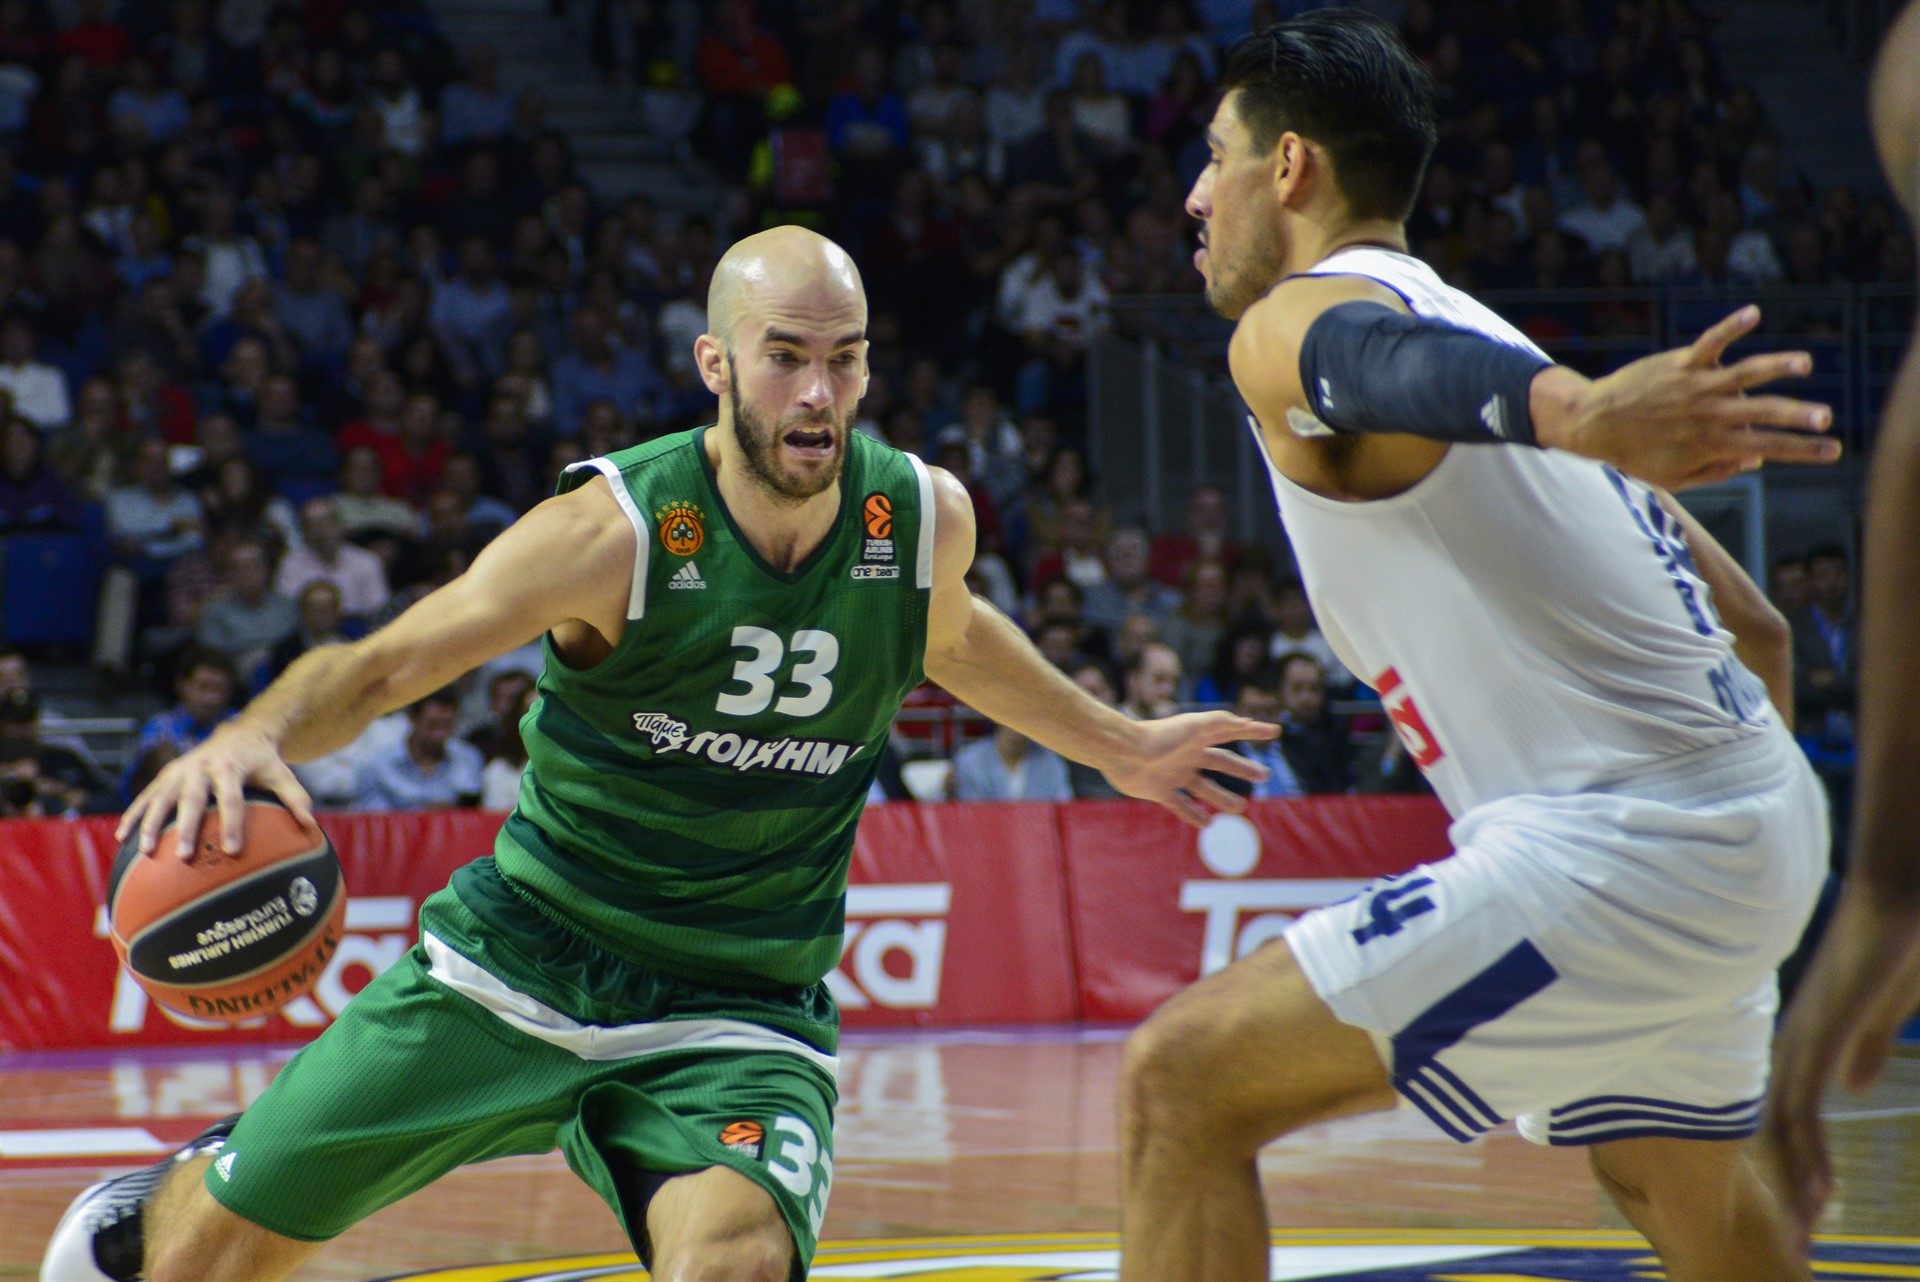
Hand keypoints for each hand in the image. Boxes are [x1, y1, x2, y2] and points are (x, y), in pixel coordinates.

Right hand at [118, 723, 316, 857]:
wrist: (237, 732)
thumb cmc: (262, 761)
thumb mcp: (281, 774)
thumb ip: (296, 798)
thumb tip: (311, 826)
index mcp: (231, 766)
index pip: (232, 798)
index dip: (232, 824)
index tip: (232, 851)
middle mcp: (201, 766)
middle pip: (192, 798)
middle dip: (188, 827)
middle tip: (185, 855)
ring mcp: (179, 770)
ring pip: (161, 797)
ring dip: (151, 823)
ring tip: (146, 851)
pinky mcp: (165, 775)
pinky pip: (145, 796)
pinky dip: (133, 815)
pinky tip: (122, 838)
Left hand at [1101, 711, 1278, 827]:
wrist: (1122, 753)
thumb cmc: (1159, 736)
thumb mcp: (1195, 726)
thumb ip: (1221, 722)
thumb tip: (1248, 721)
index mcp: (1198, 736)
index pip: (1232, 731)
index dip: (1253, 731)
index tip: (1274, 732)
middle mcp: (1188, 754)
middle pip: (1222, 762)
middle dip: (1243, 769)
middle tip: (1264, 775)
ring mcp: (1174, 773)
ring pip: (1204, 788)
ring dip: (1222, 797)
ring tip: (1240, 807)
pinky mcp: (1159, 791)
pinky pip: (1180, 805)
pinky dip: (1194, 816)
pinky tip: (1208, 824)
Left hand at [1533, 306, 1839, 488]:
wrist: (1593, 423)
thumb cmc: (1636, 453)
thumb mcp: (1674, 476)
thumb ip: (1716, 471)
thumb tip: (1756, 458)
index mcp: (1710, 444)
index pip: (1765, 448)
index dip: (1801, 450)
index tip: (1832, 450)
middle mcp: (1706, 415)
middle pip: (1760, 414)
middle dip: (1796, 416)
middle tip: (1826, 417)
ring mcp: (1695, 386)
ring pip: (1742, 375)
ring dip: (1775, 367)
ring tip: (1804, 363)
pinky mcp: (1680, 362)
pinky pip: (1710, 342)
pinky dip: (1730, 326)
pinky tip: (1753, 313)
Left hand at [1759, 887, 1919, 1241]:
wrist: (1896, 898)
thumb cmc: (1893, 946)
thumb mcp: (1879, 1011)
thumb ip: (1864, 1045)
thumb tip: (1851, 1084)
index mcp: (1806, 1038)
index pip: (1783, 1109)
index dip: (1789, 1158)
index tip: (1800, 1204)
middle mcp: (1792, 1041)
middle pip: (1771, 1125)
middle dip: (1782, 1182)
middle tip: (1793, 1235)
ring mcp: (1802, 1039)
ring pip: (1783, 1124)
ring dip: (1794, 1179)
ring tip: (1804, 1227)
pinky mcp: (1822, 1035)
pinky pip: (1804, 1104)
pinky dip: (1808, 1150)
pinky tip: (1819, 1189)